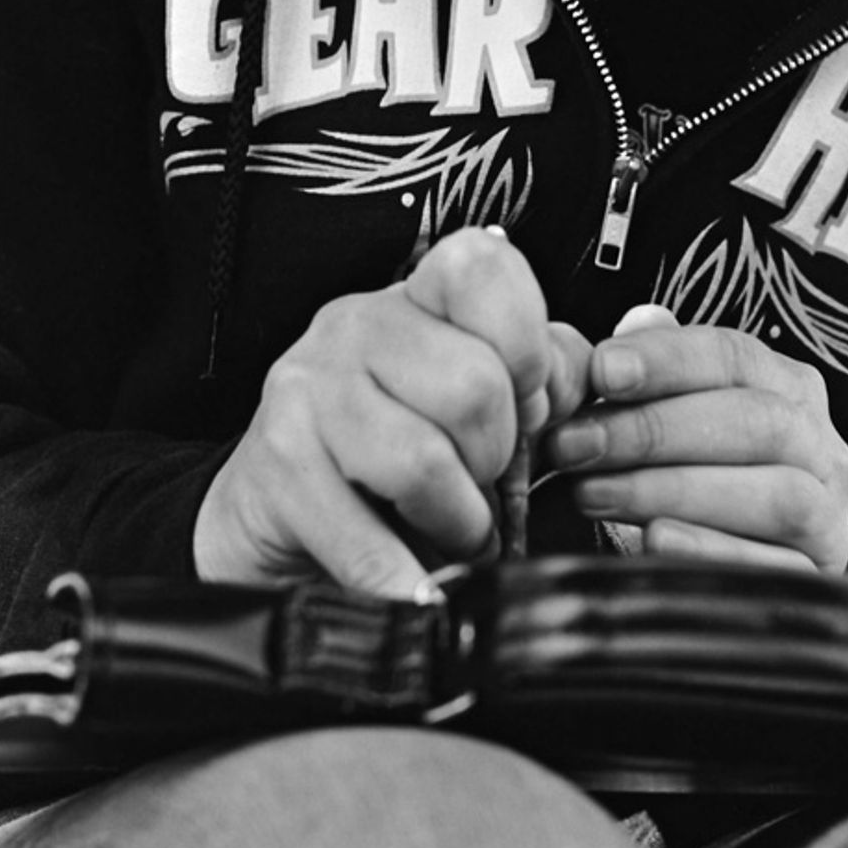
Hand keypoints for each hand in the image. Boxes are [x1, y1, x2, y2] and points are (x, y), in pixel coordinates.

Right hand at [194, 227, 591, 597]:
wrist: (276, 512)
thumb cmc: (389, 453)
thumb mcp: (473, 401)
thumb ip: (542, 377)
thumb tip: (571, 387)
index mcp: (416, 297)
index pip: (485, 269)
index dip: (527, 344)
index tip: (526, 401)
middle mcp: (356, 325)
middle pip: (475, 386)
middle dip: (498, 458)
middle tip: (482, 482)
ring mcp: (309, 388)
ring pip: (425, 461)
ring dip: (459, 521)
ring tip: (452, 526)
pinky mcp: (278, 464)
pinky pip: (367, 538)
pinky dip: (407, 578)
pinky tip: (414, 578)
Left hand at [544, 305, 847, 571]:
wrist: (725, 574)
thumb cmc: (687, 474)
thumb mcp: (670, 412)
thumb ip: (654, 366)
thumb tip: (637, 322)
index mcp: (789, 387)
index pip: (733, 355)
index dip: (665, 359)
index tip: (600, 372)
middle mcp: (822, 447)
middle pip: (754, 421)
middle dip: (653, 430)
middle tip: (575, 444)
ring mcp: (828, 517)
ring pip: (775, 493)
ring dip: (674, 490)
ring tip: (594, 493)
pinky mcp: (819, 582)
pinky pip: (777, 569)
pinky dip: (714, 551)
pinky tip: (653, 539)